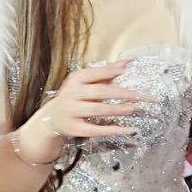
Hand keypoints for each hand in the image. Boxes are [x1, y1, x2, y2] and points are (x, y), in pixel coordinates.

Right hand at [18, 61, 137, 157]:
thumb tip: (127, 62)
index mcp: (75, 80)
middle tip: (139, 96)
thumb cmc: (74, 97)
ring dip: (117, 109)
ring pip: (98, 110)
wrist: (51, 118)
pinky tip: (126, 130)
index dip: (109, 71)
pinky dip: (112, 130)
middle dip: (121, 93)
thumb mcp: (86, 83)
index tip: (125, 70)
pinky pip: (95, 130)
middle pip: (100, 92)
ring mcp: (72, 112)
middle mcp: (72, 94)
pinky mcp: (74, 129)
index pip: (94, 73)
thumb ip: (106, 73)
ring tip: (134, 109)